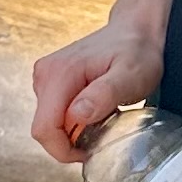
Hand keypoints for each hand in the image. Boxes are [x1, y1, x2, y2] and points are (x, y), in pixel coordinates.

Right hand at [28, 10, 165, 162]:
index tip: (91, 150)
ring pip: (50, 124)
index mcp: (59, 73)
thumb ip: (104, 94)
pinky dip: (74, 122)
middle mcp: (45, 74)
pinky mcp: (50, 82)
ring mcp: (45, 78)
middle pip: (45, 130)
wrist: (135, 31)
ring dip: (74, 131)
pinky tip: (95, 108)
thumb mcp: (131, 75)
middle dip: (71, 141)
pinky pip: (55, 115)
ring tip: (103, 114)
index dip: (64, 150)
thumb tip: (77, 115)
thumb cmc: (137, 51)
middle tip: (104, 128)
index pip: (44, 129)